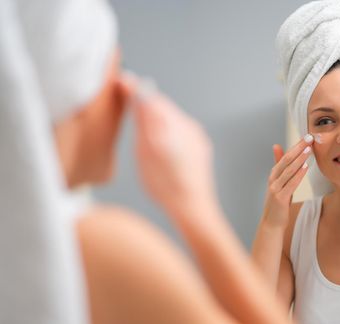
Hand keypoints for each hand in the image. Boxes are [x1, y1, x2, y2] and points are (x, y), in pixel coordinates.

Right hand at [122, 75, 215, 211]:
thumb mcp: (145, 150)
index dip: (134, 88)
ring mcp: (196, 135)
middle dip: (145, 100)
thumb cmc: (165, 184)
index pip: (151, 97)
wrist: (192, 206)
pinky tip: (159, 138)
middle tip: (126, 93)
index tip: (121, 81)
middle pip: (162, 105)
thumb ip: (143, 119)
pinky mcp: (200, 145)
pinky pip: (180, 128)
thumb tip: (139, 89)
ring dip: (156, 114)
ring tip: (140, 118)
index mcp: (172, 124)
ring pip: (171, 117)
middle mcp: (188, 125)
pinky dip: (167, 127)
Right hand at [260, 135, 312, 229]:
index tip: (306, 137)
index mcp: (274, 174)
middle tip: (309, 138)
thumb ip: (280, 166)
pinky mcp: (280, 198)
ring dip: (299, 159)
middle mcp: (273, 179)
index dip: (296, 146)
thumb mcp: (279, 183)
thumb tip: (277, 146)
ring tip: (309, 149)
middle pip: (286, 160)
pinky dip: (298, 174)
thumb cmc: (278, 203)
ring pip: (289, 170)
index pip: (285, 156)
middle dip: (298, 148)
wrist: (272, 223)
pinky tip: (305, 167)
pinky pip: (291, 183)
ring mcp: (275, 188)